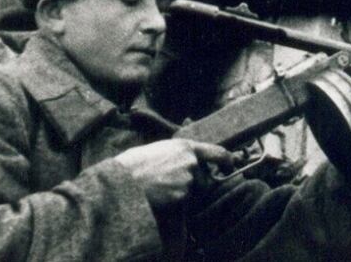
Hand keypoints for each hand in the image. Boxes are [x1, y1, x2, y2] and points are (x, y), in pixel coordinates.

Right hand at [114, 139, 234, 206]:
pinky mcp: (182, 195)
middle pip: (204, 178)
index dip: (227, 161)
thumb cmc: (132, 165)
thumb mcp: (158, 149)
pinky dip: (173, 203)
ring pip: (192, 192)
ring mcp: (187, 179)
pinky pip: (182, 203)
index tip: (229, 167)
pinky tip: (157, 196)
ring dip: (181, 194)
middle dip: (195, 185)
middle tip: (172, 186)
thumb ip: (177, 153)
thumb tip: (187, 157)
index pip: (217, 152)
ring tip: (158, 189)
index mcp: (185, 147)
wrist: (121, 182)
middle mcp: (190, 161)